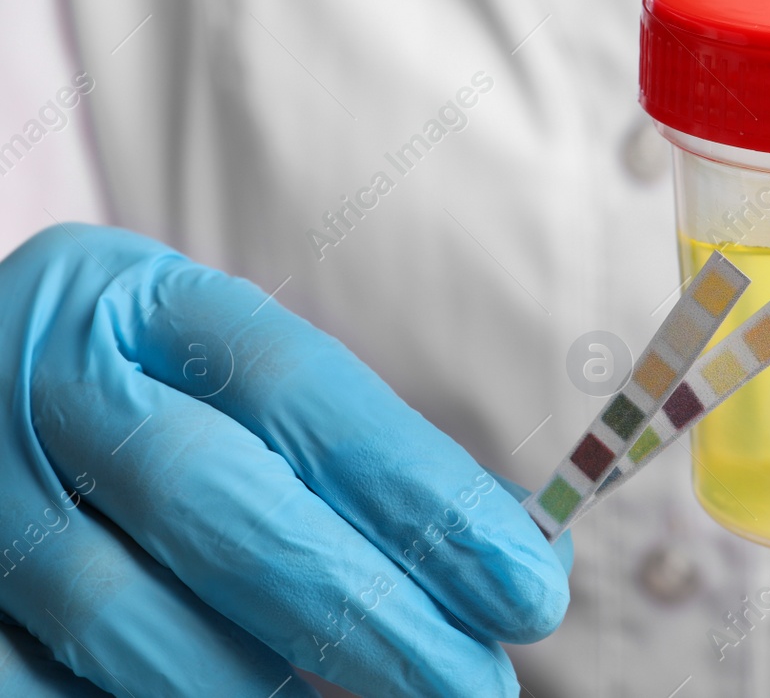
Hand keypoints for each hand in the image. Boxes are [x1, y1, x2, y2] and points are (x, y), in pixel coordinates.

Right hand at [0, 225, 569, 696]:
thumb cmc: (152, 395)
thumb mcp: (240, 376)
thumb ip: (368, 453)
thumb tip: (522, 556)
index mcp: (146, 304)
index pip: (304, 393)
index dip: (422, 495)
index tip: (526, 584)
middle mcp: (48, 386)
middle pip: (218, 503)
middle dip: (366, 609)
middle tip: (477, 682)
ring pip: (124, 616)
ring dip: (262, 682)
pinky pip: (45, 685)